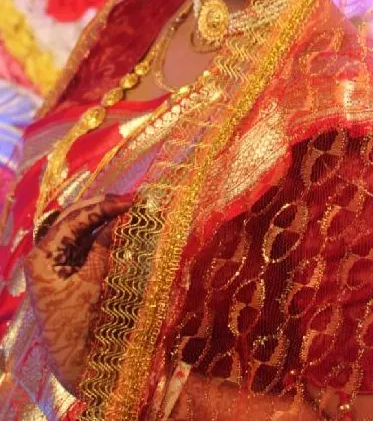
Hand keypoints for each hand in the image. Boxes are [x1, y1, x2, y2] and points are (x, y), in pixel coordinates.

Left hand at [25, 194, 132, 394]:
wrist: (78, 368)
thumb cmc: (79, 328)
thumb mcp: (93, 284)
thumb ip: (105, 247)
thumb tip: (123, 216)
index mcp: (41, 258)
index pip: (71, 220)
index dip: (101, 207)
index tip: (129, 201)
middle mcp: (47, 256)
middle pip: (76, 221)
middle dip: (103, 209)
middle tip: (132, 201)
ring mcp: (60, 264)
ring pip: (84, 230)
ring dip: (107, 220)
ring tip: (131, 211)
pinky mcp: (74, 273)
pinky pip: (90, 245)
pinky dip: (107, 236)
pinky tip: (124, 229)